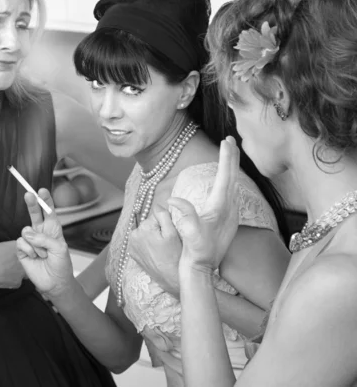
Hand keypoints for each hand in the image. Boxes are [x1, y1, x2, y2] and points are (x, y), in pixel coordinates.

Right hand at [0, 241, 24, 288]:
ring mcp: (22, 272)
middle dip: (19, 261)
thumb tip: (2, 250)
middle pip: (26, 259)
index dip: (16, 250)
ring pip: (23, 271)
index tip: (9, 252)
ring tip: (5, 271)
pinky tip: (3, 278)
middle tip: (8, 262)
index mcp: (17, 246)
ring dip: (17, 270)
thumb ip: (3, 247)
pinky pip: (17, 281)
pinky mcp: (18, 283)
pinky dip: (11, 280)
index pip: (23, 246)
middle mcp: (23, 259)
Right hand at [16, 189, 74, 298]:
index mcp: (53, 229)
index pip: (49, 211)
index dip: (45, 200)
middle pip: (35, 213)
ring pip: (26, 230)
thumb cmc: (61, 265)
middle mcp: (41, 232)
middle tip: (29, 194)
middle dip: (32, 203)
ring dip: (36, 243)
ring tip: (43, 254)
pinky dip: (29, 250)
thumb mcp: (59, 249)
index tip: (42, 190)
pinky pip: (21, 242)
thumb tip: (29, 234)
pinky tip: (34, 257)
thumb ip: (45, 238)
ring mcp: (31, 240)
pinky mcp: (22, 250)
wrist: (54, 283)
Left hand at [128, 206, 182, 297]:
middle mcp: (134, 235)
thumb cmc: (175, 256)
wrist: (171, 279)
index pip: (157, 215)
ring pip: (146, 233)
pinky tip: (156, 253)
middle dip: (158, 229)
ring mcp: (132, 246)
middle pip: (150, 224)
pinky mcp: (133, 254)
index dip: (166, 222)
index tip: (171, 232)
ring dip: (153, 237)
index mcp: (144, 228)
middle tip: (168, 242)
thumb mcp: (173, 233)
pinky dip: (148, 245)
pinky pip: (142, 243)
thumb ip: (163, 215)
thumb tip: (158, 204)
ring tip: (162, 249)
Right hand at [171, 136, 240, 272]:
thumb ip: (183, 214)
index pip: (226, 175)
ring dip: (232, 168)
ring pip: (235, 184)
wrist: (202, 270)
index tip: (227, 141)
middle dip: (232, 157)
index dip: (226, 156)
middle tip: (231, 140)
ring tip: (230, 155)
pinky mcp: (229, 221)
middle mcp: (229, 209)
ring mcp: (231, 215)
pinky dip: (231, 180)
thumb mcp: (188, 232)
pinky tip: (228, 181)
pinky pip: (233, 193)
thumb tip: (173, 199)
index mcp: (220, 207)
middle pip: (234, 176)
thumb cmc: (194, 252)